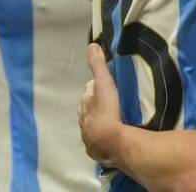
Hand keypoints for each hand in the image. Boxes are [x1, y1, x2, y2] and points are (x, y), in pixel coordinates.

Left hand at [78, 43, 122, 166]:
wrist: (111, 141)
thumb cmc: (107, 110)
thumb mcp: (104, 83)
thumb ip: (98, 65)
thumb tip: (92, 45)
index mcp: (85, 102)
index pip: (89, 89)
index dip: (97, 85)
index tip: (106, 83)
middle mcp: (83, 118)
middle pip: (89, 106)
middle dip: (97, 102)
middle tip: (111, 99)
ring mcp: (88, 134)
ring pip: (92, 122)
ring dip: (99, 119)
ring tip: (112, 116)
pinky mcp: (95, 148)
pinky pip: (98, 139)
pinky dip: (102, 134)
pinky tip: (110, 135)